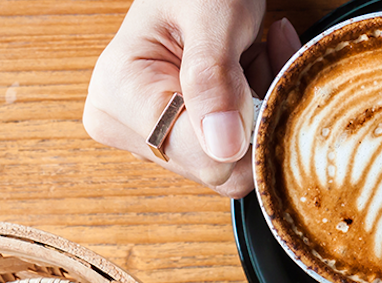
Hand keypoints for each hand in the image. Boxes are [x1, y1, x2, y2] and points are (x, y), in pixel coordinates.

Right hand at [83, 0, 300, 196]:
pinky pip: (234, 150)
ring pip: (234, 160)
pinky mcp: (179, 139)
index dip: (249, 129)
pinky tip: (253, 65)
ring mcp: (153, 137)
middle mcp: (128, 128)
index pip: (204, 160)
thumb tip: (222, 146)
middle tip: (262, 55)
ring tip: (256, 53)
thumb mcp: (211, 17)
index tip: (258, 74)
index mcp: (119, 98)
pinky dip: (256, 109)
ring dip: (260, 108)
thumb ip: (214, 78)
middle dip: (257, 115)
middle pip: (221, 167)